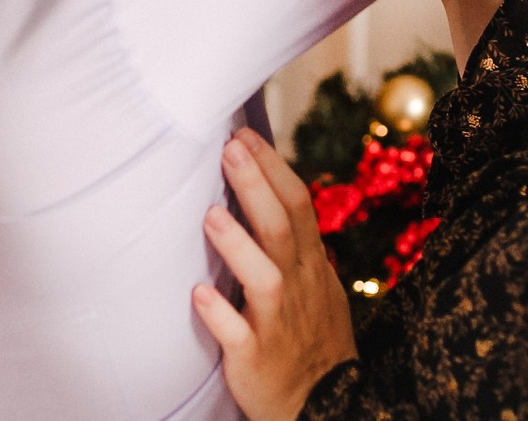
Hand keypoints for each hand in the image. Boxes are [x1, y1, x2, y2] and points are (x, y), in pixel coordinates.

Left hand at [193, 129, 357, 420]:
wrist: (327, 407)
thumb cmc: (312, 338)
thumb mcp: (315, 285)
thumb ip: (294, 244)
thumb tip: (268, 192)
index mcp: (309, 265)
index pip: (298, 205)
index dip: (273, 168)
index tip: (244, 134)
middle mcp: (297, 287)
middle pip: (281, 228)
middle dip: (256, 186)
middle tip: (229, 148)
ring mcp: (277, 323)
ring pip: (263, 279)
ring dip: (238, 247)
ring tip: (210, 217)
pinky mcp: (255, 358)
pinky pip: (239, 335)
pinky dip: (221, 316)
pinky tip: (200, 295)